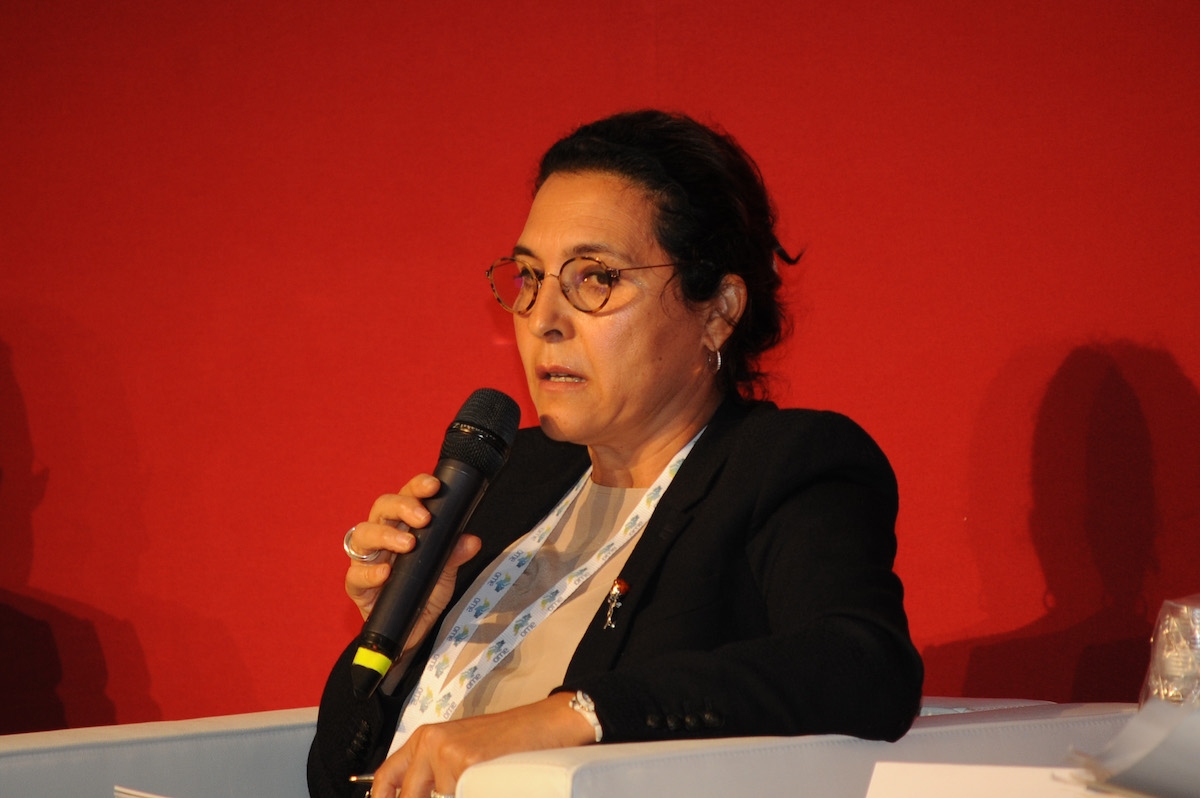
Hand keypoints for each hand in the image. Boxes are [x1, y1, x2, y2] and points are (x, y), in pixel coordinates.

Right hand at [344, 474, 481, 651]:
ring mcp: (366, 560)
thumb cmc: (424, 593)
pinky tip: (386, 573)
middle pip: (381, 507)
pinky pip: (355, 575)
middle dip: (402, 506)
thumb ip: (455, 555)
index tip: (433, 486)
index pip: (406, 496)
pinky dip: (370, 572)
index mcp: (403, 525)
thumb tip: (472, 540)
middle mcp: (382, 536)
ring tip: (408, 544)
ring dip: (385, 535)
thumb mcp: (445, 573)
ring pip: (362, 534)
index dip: (416, 486)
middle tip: (424, 518)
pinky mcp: (357, 586)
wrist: (412, 633)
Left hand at [371, 694, 596, 797]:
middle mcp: (431, 743)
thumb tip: (420, 793)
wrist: (546, 724)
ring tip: (481, 783)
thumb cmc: (511, 740)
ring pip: (439, 797)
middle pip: (409, 796)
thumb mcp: (464, 750)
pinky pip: (458, 795)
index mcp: (426, 738)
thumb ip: (436, 774)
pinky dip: (476, 793)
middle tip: (454, 792)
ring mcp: (447, 754)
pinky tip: (490, 785)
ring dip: (460, 793)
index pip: (386, 776)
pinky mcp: (466, 765)